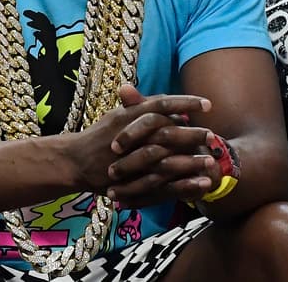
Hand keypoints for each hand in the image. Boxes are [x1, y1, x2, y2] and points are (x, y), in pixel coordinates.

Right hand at [63, 85, 210, 194]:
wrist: (74, 161)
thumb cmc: (98, 137)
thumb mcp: (117, 117)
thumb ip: (142, 110)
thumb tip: (173, 108)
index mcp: (126, 116)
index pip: (160, 104)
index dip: (185, 103)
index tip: (207, 103)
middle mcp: (129, 135)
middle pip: (167, 132)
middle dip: (192, 133)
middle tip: (213, 135)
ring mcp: (130, 159)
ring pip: (167, 158)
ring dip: (191, 159)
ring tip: (212, 160)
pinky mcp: (133, 181)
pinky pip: (163, 183)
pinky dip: (185, 184)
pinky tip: (202, 183)